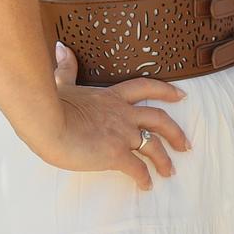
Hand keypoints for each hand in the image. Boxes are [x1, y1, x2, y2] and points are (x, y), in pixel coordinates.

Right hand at [43, 41, 191, 187]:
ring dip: (164, 160)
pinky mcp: (116, 154)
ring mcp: (122, 134)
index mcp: (112, 97)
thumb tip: (60, 48)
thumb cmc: (52, 104)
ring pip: (154, 146)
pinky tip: (146, 185)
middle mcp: (123, 114)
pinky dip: (144, 178)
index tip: (182, 95)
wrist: (48, 122)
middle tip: (186, 144)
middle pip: (159, 119)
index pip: (145, 87)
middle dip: (175, 132)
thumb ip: (66, 68)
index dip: (166, 91)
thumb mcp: (62, 83)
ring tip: (170, 172)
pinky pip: (137, 168)